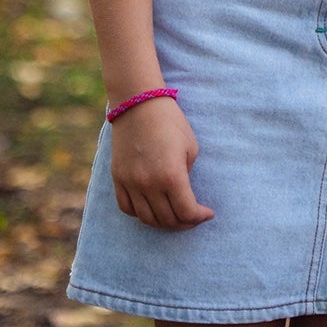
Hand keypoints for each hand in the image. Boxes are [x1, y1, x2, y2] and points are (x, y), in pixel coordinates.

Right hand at [110, 98, 213, 228]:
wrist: (138, 104)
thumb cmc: (170, 122)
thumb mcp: (190, 148)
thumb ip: (187, 176)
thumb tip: (183, 195)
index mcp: (172, 176)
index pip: (187, 212)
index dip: (200, 217)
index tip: (207, 213)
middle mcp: (149, 184)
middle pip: (167, 220)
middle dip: (185, 222)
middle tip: (193, 216)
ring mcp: (130, 182)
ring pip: (147, 219)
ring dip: (163, 222)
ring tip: (174, 215)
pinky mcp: (118, 178)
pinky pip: (127, 208)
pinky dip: (141, 214)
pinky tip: (152, 208)